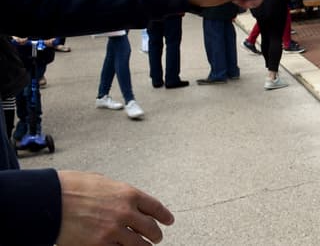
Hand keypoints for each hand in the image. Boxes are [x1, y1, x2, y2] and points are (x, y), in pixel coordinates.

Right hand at [56, 170, 173, 245]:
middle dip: (156, 235)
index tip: (168, 221)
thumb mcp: (101, 182)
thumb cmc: (71, 187)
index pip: (156, 208)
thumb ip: (116, 192)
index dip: (164, 216)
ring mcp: (113, 231)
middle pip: (151, 229)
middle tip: (156, 237)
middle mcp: (125, 212)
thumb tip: (123, 199)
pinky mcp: (100, 245)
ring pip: (139, 245)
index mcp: (128, 194)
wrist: (50, 199)